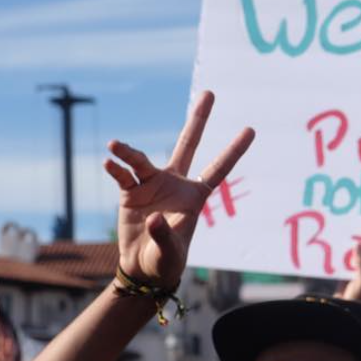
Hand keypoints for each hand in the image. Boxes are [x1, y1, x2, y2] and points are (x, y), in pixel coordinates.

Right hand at [103, 91, 253, 288]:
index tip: (251, 129)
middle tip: (210, 92)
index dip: (234, 150)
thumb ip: (166, 235)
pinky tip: (108, 162)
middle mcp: (175, 183)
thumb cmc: (166, 261)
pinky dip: (115, 169)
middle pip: (188, 145)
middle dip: (198, 120)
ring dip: (128, 153)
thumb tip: (155, 217)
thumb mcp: (171, 253)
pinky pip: (122, 176)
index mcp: (195, 196)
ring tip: (115, 146)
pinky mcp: (130, 193)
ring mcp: (151, 185)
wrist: (144, 268)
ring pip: (142, 160)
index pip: (219, 168)